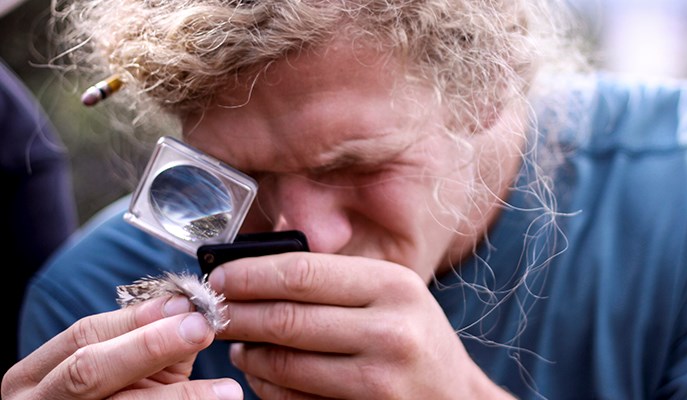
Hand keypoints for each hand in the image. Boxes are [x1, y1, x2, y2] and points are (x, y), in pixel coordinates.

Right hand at [2, 295, 242, 399]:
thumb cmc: (108, 398)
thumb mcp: (114, 371)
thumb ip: (144, 343)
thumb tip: (190, 314)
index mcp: (34, 376)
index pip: (83, 335)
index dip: (136, 318)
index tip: (184, 305)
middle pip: (89, 370)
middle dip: (149, 346)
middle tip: (201, 331)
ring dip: (181, 397)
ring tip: (227, 391)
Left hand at [210, 252, 512, 398]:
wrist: (457, 399)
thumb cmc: (417, 339)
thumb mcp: (395, 295)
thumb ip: (337, 276)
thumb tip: (259, 257)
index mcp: (395, 286)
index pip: (302, 273)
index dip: (249, 274)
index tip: (219, 276)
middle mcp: (391, 331)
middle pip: (286, 319)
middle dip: (237, 314)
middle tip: (214, 311)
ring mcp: (379, 379)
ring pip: (284, 364)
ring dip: (247, 353)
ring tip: (238, 343)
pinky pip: (293, 399)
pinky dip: (266, 385)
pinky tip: (262, 374)